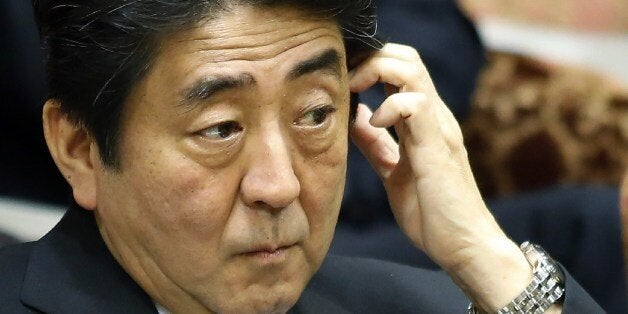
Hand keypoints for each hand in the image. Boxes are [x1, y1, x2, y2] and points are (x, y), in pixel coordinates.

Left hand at [349, 44, 542, 310]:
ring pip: (411, 71)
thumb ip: (376, 146)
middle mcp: (435, 117)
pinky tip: (375, 124)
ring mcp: (439, 129)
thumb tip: (355, 120)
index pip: (401, 70)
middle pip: (407, 58)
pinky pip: (415, 106)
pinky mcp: (438, 147)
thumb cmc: (433, 213)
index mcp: (424, 122)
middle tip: (345, 82)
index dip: (370, 64)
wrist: (465, 247)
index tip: (343, 81)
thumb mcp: (393, 173)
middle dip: (369, 59)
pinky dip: (389, 106)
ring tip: (354, 90)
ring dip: (376, 71)